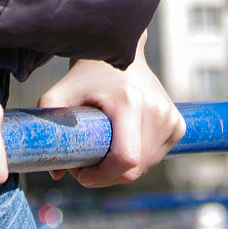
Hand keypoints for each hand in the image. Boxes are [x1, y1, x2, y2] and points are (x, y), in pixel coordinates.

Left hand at [37, 32, 184, 187]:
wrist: (120, 53)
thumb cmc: (86, 75)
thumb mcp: (60, 94)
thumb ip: (49, 125)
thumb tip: (56, 172)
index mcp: (129, 102)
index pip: (125, 159)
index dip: (103, 176)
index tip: (82, 172)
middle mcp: (156, 109)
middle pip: (135, 168)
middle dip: (109, 175)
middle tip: (88, 160)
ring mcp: (170, 116)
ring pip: (146, 166)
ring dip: (124, 168)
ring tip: (105, 146)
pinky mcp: (177, 122)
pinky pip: (157, 157)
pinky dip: (141, 159)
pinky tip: (126, 140)